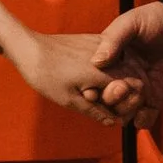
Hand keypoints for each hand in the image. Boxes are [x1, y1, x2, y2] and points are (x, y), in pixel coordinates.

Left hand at [8, 29, 135, 120]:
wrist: (28, 47)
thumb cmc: (46, 75)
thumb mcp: (69, 100)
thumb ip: (94, 111)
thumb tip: (113, 122)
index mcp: (103, 73)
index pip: (134, 89)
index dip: (129, 104)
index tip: (116, 114)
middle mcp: (107, 56)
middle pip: (130, 77)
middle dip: (122, 94)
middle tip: (102, 106)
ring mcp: (100, 45)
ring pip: (121, 66)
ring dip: (115, 82)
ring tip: (93, 93)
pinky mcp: (92, 40)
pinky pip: (110, 57)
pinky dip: (107, 69)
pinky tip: (91, 80)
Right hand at [93, 0, 162, 124]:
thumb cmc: (156, 19)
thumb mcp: (131, 22)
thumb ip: (113, 39)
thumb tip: (96, 62)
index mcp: (111, 61)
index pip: (93, 80)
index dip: (91, 88)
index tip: (93, 89)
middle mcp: (122, 77)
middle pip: (107, 100)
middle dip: (111, 99)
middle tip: (121, 88)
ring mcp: (138, 89)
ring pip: (124, 112)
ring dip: (126, 111)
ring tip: (138, 97)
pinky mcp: (156, 98)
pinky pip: (144, 118)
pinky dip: (142, 121)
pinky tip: (144, 112)